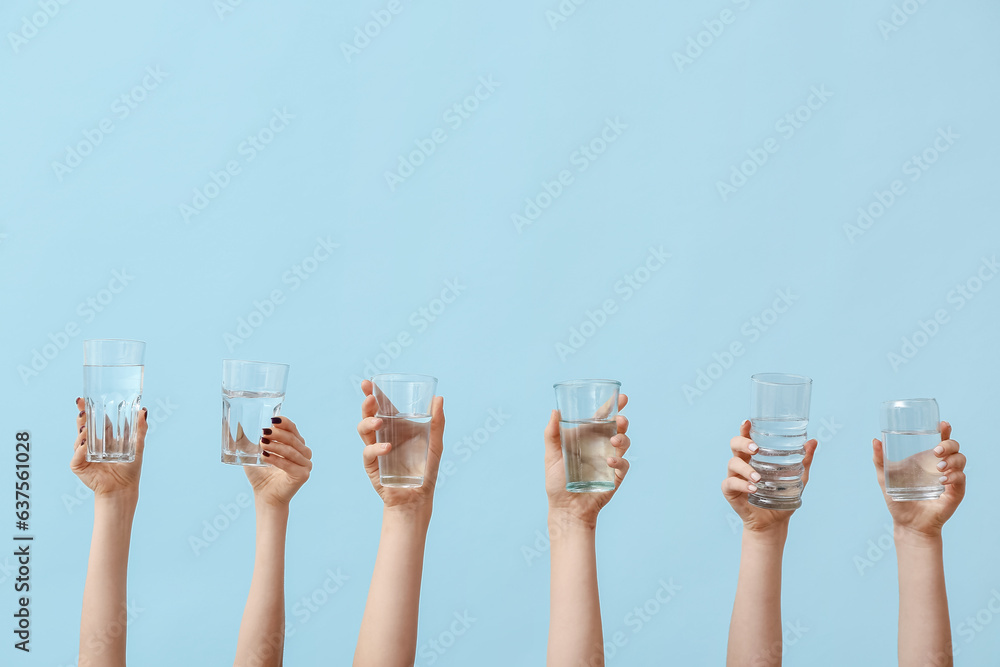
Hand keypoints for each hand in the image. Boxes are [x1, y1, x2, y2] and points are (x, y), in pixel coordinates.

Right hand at [70, 397, 146, 499]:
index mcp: (104, 439)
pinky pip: (77, 456)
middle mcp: (91, 445)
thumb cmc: (130, 469)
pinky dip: (80, 449)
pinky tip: (84, 444)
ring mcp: (83, 455)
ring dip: (81, 432)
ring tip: (85, 427)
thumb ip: (140, 429)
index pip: (96, 421)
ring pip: (78, 440)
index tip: (85, 399)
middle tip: (81, 407)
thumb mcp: (137, 446)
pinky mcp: (79, 466)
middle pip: (84, 427)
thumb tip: (144, 410)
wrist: (123, 488)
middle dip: (81, 417)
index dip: (90, 410)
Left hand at [243, 416, 311, 506]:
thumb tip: (233, 427)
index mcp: (296, 444)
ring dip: (276, 446)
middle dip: (278, 434)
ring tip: (262, 444)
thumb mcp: (252, 454)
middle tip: (264, 433)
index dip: (284, 423)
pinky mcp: (303, 475)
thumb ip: (245, 440)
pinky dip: (277, 460)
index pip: (293, 429)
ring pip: (292, 451)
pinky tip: (265, 457)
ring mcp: (306, 464)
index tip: (272, 419)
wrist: (265, 496)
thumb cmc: (261, 475)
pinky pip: (290, 465)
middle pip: (293, 438)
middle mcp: (304, 453)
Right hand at [356, 379, 444, 514]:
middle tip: (371, 398)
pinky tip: (387, 448)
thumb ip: (437, 423)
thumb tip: (439, 398)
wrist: (418, 498)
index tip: (368, 382)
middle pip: (369, 414)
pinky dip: (376, 448)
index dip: (374, 393)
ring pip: (363, 430)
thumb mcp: (435, 444)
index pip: (383, 406)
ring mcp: (376, 449)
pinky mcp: (372, 465)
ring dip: (368, 422)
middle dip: (366, 404)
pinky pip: (368, 453)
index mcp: (397, 427)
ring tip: (379, 421)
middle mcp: (384, 435)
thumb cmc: (426, 470)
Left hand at [545, 393, 630, 527]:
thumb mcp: (551, 456)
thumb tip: (555, 411)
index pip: (602, 418)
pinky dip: (620, 460)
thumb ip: (551, 434)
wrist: (566, 509)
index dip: (612, 407)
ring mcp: (609, 461)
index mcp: (587, 438)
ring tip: (614, 440)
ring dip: (623, 438)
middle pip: (617, 428)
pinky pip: (624, 464)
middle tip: (620, 419)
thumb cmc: (557, 483)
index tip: (621, 397)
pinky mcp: (615, 476)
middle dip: (622, 420)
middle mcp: (600, 447)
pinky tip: (610, 461)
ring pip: (624, 442)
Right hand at [722, 419, 817, 533]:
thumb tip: (813, 441)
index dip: (745, 429)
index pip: (747, 438)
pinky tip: (752, 489)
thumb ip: (803, 460)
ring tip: (758, 478)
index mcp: (754, 456)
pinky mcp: (730, 491)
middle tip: (755, 449)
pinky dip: (741, 484)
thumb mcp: (797, 478)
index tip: (748, 422)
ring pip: (733, 463)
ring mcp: (734, 476)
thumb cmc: (782, 496)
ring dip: (745, 468)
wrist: (773, 522)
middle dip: (742, 443)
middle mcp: (742, 463)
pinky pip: (730, 482)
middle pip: (734, 445)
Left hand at [873, 421, 965, 538]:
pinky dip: (954, 476)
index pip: (940, 440)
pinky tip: (943, 480)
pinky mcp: (955, 492)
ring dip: (952, 460)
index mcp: (927, 459)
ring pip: (961, 460)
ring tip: (939, 468)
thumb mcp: (885, 477)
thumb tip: (875, 440)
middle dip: (948, 444)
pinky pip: (961, 479)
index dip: (944, 430)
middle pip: (954, 447)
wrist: (908, 524)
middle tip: (935, 451)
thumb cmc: (898, 499)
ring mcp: (950, 479)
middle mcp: (941, 466)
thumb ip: (879, 460)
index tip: (942, 424)